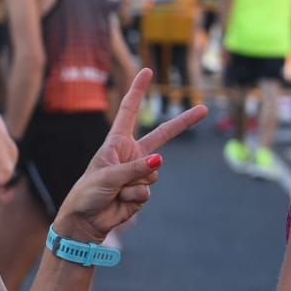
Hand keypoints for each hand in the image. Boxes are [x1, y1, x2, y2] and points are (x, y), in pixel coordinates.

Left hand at [55, 68, 205, 242]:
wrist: (86, 220)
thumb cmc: (88, 192)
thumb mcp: (108, 175)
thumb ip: (135, 168)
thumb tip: (160, 161)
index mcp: (116, 143)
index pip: (129, 112)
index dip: (137, 91)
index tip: (146, 71)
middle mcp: (130, 154)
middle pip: (162, 135)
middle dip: (183, 122)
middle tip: (204, 108)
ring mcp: (139, 172)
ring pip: (154, 172)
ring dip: (135, 183)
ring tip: (116, 190)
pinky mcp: (142, 191)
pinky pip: (148, 190)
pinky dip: (134, 197)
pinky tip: (121, 201)